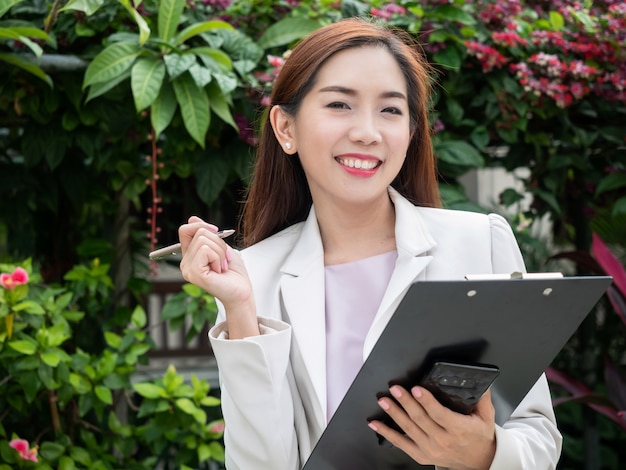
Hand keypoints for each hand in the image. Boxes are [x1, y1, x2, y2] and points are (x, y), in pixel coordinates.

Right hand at [178, 216, 258, 337]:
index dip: (201, 225)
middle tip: (224, 258)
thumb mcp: (220, 247)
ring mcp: (188, 269)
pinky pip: (206, 250)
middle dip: (218, 242)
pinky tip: (219, 270)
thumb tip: (192, 219)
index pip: (185, 230)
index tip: (217, 230)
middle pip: (198, 232)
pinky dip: (218, 257)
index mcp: (190, 256)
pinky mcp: (194, 274)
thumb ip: (207, 235)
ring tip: (222, 266)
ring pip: (203, 240)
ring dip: (220, 251)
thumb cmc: (234, 272)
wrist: (242, 291)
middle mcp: (185, 263)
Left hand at [368, 386, 495, 469]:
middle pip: (421, 419)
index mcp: (459, 429)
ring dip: (394, 413)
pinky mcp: (421, 455)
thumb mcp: (486, 417)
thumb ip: (482, 398)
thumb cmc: (479, 438)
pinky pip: (401, 443)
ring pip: (409, 429)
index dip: (426, 401)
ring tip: (384, 401)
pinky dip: (387, 433)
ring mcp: (430, 449)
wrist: (477, 462)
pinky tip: (376, 423)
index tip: (416, 389)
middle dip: (406, 402)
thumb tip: (481, 380)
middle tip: (396, 389)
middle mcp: (443, 440)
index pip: (439, 414)